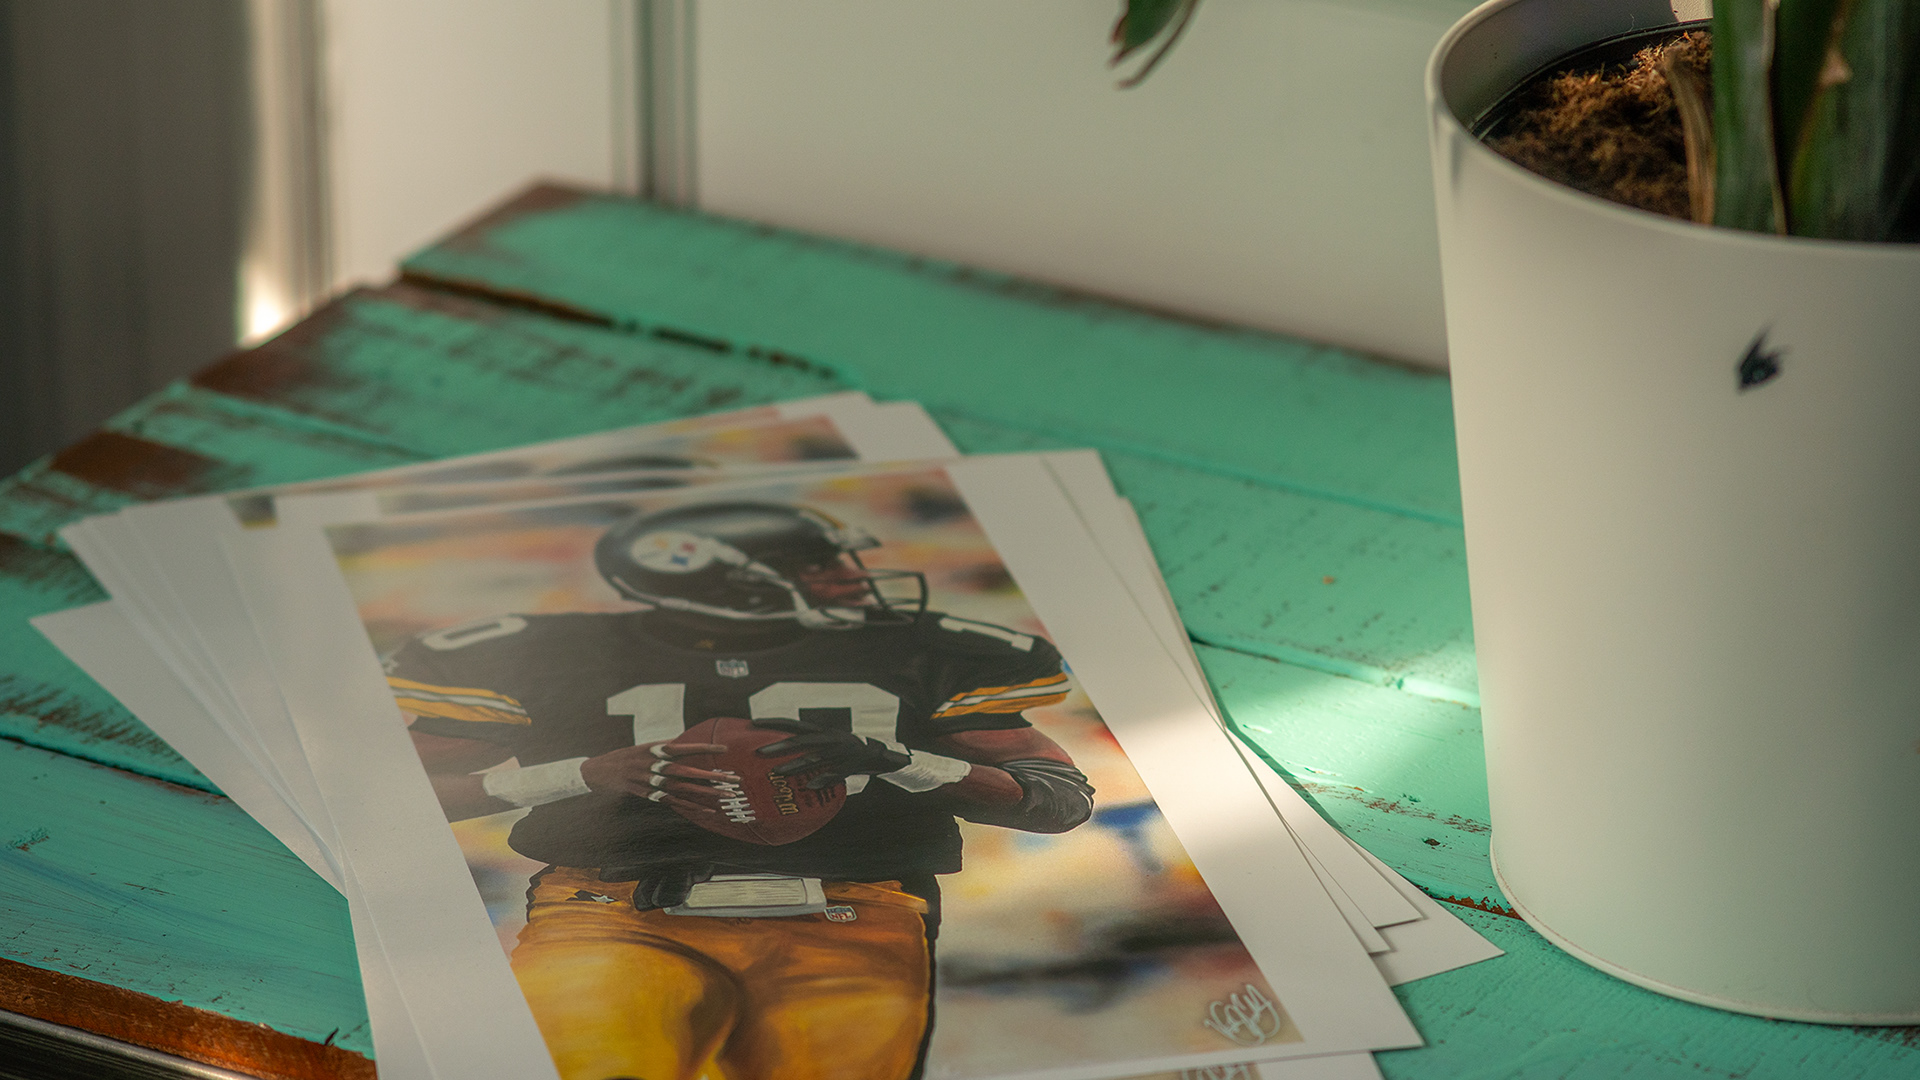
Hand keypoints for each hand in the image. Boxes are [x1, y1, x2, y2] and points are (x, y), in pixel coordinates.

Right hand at [580, 740, 732, 818]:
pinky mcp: (649, 796)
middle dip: (712, 776)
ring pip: (683, 789)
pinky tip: (708, 810)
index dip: (705, 747)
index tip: (725, 748)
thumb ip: (665, 744)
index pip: (685, 747)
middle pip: (688, 771)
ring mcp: (651, 783)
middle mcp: (654, 766)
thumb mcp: (644, 746)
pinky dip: (692, 807)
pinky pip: (673, 802)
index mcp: (655, 749)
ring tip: (726, 796)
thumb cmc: (624, 756)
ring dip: (706, 794)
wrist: (598, 772)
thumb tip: (683, 741)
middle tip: (733, 779)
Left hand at [751, 717, 910, 788]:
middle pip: (802, 740)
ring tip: (778, 773)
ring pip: (816, 758)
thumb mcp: (830, 744)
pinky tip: (810, 787)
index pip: (794, 723)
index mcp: (823, 731)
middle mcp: (831, 738)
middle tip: (758, 752)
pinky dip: (823, 779)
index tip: (753, 722)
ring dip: (796, 765)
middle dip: (780, 745)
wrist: (884, 754)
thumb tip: (786, 752)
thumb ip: (811, 747)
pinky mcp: (853, 765)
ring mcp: (842, 751)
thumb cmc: (850, 752)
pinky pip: (836, 774)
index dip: (774, 722)